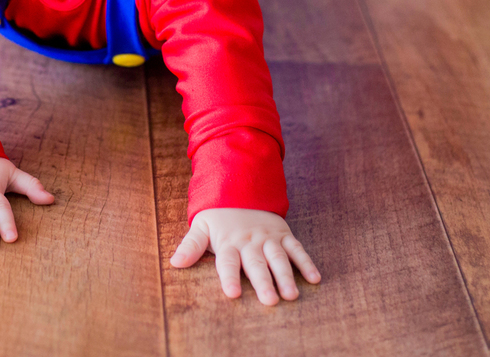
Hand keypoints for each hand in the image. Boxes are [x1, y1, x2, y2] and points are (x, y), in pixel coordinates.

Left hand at [170, 208, 319, 305]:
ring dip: (286, 276)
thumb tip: (174, 262)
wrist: (240, 188)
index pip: (227, 263)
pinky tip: (315, 279)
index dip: (229, 278)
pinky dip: (306, 263)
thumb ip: (191, 245)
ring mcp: (268, 238)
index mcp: (228, 242)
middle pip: (256, 264)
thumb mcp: (201, 226)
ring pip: (278, 258)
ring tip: (291, 295)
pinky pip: (297, 249)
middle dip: (263, 283)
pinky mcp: (283, 234)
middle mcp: (249, 241)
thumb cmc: (218, 216)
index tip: (233, 294)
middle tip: (269, 302)